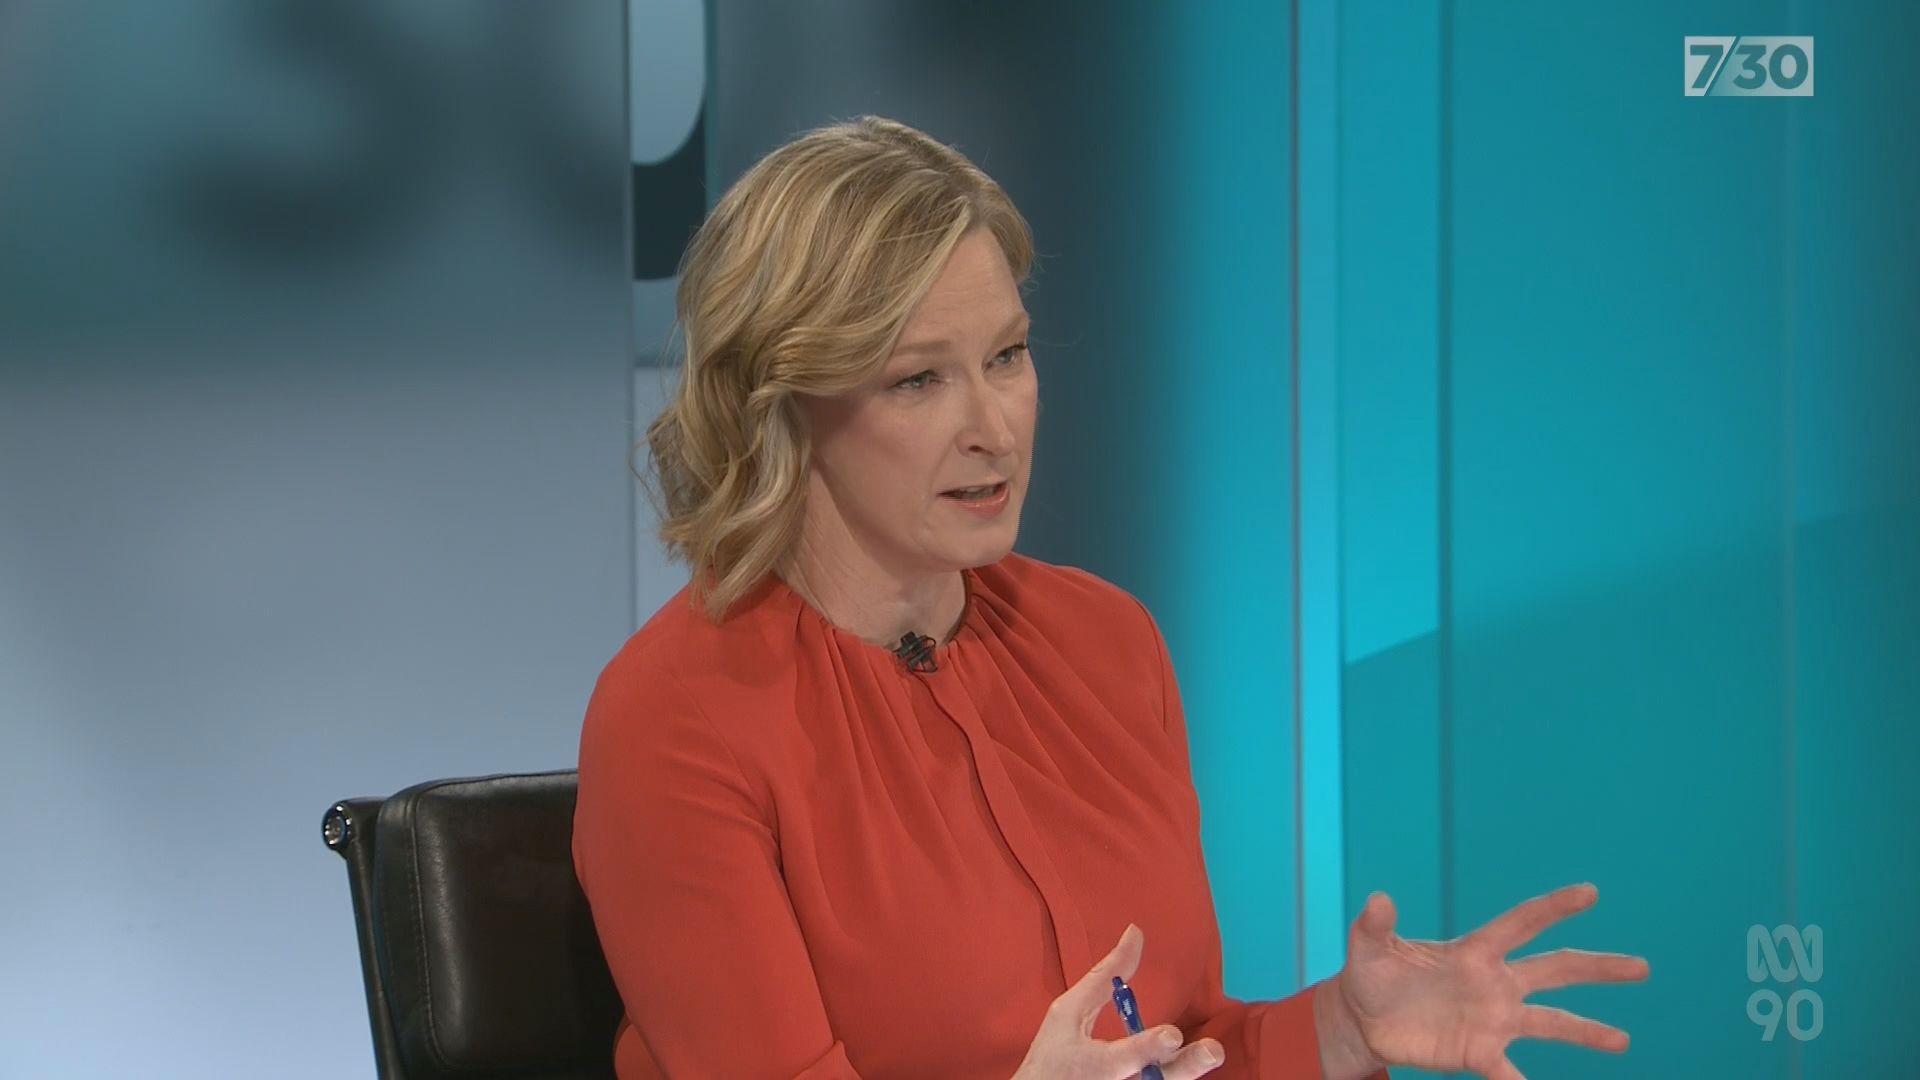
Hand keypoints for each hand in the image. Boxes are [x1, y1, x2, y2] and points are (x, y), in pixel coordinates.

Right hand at [1012, 924, 1225, 1079]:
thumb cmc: (1052, 1057)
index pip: (1126, 1056)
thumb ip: (1104, 977)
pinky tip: (1184, 1064)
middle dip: (1188, 1066)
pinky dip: (1174, 1075)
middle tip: (1214, 1050)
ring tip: (1210, 1053)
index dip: (1148, 1046)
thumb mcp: (1067, 1015)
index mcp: (1098, 1066)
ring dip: (1189, 1071)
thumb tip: (1135, 932)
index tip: (1172, 1034)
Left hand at [1325, 882, 1650, 1079]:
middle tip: (1642, 967)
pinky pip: (1510, 1075)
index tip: (1590, 892)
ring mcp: (1493, 1019)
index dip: (1554, 908)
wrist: (1364, 1019)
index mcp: (1474, 950)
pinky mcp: (1480, 1052)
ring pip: (1551, 1022)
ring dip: (1587, 1031)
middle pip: (1556, 969)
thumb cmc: (1372, 974)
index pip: (1521, 923)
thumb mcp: (1367, 947)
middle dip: (1598, 968)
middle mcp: (1494, 983)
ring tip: (1622, 1040)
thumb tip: (1377, 899)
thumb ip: (1374, 924)